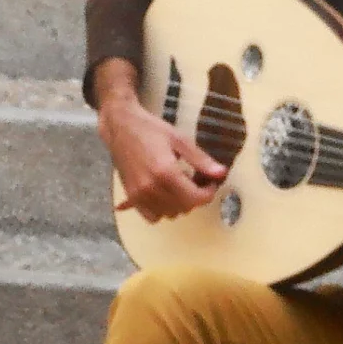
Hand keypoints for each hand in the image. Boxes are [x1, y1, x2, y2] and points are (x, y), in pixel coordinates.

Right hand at [102, 97, 227, 221]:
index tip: (210, 183)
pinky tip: (165, 194)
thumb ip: (200, 159)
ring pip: (169, 214)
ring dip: (179, 205)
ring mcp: (139, 195)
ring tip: (179, 186)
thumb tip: (221, 173)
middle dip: (195, 198)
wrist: (121, 127)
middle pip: (184, 208)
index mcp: (166, 172)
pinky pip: (151, 217)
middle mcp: (151, 188)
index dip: (208, 193)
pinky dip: (162, 210)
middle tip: (195, 181)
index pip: (195, 198)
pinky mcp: (131, 196)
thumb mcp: (180, 139)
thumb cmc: (151, 129)